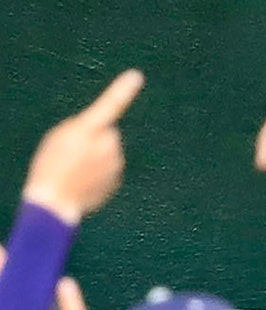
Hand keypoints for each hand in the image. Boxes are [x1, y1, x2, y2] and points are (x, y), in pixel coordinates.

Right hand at [22, 70, 143, 224]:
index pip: (110, 105)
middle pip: (108, 134)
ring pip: (110, 153)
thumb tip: (107, 131)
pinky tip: (83, 179)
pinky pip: (109, 170)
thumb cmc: (51, 163)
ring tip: (76, 167)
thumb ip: (84, 126)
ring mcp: (116, 163)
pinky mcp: (117, 179)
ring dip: (97, 157)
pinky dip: (99, 173)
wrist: (55, 200)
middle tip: (73, 153)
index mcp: (89, 128)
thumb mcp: (60, 135)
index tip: (136, 76)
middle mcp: (108, 144)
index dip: (123, 90)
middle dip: (96, 140)